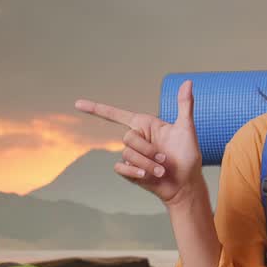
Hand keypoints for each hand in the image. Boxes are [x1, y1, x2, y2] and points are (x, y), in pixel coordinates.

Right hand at [73, 79, 203, 207]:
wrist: (186, 184)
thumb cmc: (188, 157)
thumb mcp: (186, 129)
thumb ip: (184, 105)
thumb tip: (188, 82)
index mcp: (145, 125)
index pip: (116, 114)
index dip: (96, 109)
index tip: (77, 104)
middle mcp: (136, 139)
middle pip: (127, 138)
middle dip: (148, 150)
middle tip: (165, 159)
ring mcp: (132, 156)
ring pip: (127, 154)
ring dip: (147, 164)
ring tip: (162, 170)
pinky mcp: (129, 171)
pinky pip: (120, 168)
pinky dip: (134, 172)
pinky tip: (146, 176)